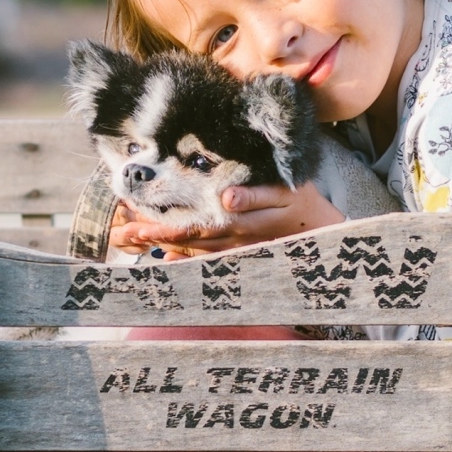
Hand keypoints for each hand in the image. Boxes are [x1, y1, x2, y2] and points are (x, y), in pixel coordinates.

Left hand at [109, 181, 344, 260]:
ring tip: (136, 238)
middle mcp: (237, 239)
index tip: (141, 220)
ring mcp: (239, 249)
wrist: (324, 227)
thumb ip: (256, 195)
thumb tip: (225, 199)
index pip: (198, 225)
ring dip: (167, 245)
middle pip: (191, 239)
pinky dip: (189, 260)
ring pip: (197, 251)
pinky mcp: (243, 253)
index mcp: (243, 220)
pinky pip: (212, 260)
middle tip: (127, 231)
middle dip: (159, 235)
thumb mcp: (285, 190)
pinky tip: (168, 259)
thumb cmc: (302, 199)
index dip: (168, 226)